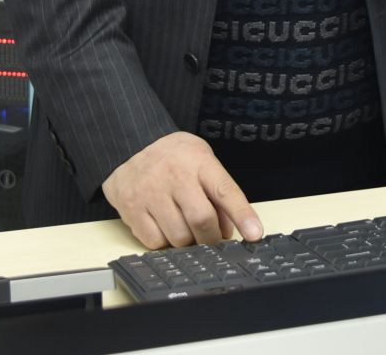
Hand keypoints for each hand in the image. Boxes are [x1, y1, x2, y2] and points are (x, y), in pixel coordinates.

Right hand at [101, 132, 263, 248]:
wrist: (133, 143)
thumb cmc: (176, 158)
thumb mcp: (202, 163)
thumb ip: (217, 196)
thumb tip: (227, 233)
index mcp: (198, 161)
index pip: (224, 191)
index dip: (242, 215)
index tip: (255, 234)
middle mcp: (173, 174)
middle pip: (201, 220)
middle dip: (211, 239)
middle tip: (211, 239)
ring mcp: (149, 190)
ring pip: (178, 236)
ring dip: (187, 241)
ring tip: (183, 226)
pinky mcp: (130, 206)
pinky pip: (154, 242)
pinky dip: (163, 242)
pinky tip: (162, 224)